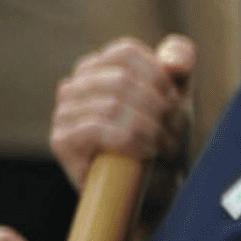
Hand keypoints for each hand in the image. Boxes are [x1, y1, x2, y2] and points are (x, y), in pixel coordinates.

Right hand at [48, 34, 193, 181]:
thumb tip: (174, 63)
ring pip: (111, 104)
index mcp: (99, 67)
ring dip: (148, 128)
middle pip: (121, 79)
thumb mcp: (178, 96)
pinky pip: (95, 128)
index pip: (126, 52)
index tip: (175, 101)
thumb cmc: (162, 138)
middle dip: (157, 107)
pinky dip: (129, 140)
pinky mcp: (61, 141)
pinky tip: (144, 152)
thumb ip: (179, 66)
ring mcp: (63, 113)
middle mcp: (75, 85)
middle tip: (172, 130)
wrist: (155, 188)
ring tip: (161, 145)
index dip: (158, 76)